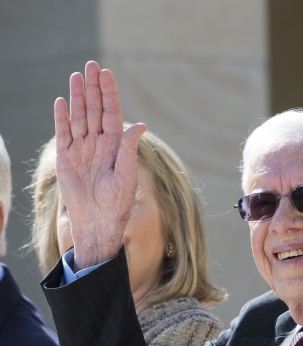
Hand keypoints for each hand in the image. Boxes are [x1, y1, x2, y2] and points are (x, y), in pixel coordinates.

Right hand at [53, 60, 146, 269]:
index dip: (109, 93)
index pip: (112, 113)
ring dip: (78, 97)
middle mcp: (99, 144)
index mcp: (116, 146)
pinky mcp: (66, 158)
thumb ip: (128, 149)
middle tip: (91, 65)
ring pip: (79, 117)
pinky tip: (62, 101)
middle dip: (93, 88)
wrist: (98, 223)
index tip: (106, 73)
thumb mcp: (125, 175)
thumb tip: (140, 124)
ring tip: (77, 76)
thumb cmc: (117, 203)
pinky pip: (63, 133)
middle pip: (95, 110)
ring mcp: (82, 149)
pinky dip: (62, 117)